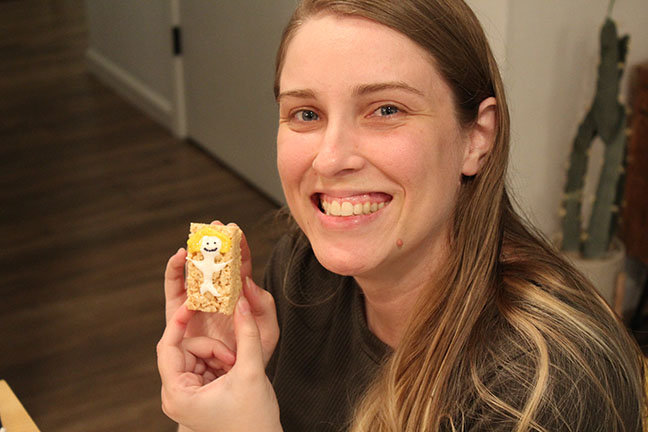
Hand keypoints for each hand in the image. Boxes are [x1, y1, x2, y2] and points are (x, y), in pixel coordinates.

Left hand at [157, 296, 281, 431]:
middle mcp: (175, 395)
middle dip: (212, 347)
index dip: (179, 322)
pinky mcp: (196, 393)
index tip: (193, 303)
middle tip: (234, 358)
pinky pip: (203, 363)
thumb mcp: (251, 371)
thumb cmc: (253, 421)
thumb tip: (241, 301)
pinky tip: (233, 373)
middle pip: (185, 349)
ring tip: (236, 369)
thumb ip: (247, 333)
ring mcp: (185, 395)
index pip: (167, 347)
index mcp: (178, 394)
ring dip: (218, 354)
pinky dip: (220, 362)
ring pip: (196, 353)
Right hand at [164, 221, 278, 363]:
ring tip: (194, 239)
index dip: (239, 247)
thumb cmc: (253, 357)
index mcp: (242, 298)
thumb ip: (264, 306)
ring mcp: (201, 305)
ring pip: (195, 274)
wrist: (234, 382)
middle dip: (215, 245)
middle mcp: (219, 298)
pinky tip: (178, 261)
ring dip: (194, 255)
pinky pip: (177, 292)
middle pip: (216, 265)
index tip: (236, 230)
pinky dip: (175, 274)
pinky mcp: (184, 316)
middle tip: (213, 227)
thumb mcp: (268, 331)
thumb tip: (248, 282)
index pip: (241, 267)